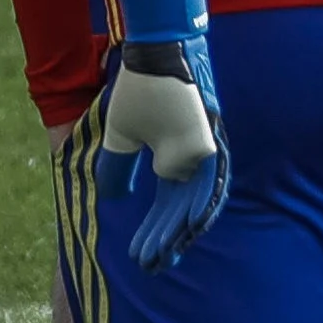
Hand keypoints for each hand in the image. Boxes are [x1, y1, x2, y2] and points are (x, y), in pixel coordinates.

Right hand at [95, 43, 228, 269]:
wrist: (154, 55)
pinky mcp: (210, 143)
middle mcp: (192, 161)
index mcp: (173, 159)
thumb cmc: (140, 91)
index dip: (153, 232)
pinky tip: (189, 229)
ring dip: (179, 231)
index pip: (167, 206)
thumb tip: (112, 199)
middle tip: (149, 266)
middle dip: (164, 240)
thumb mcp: (122, 138)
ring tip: (161, 256)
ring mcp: (205, 153)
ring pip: (196, 202)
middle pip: (182, 211)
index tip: (138, 256)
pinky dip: (201, 206)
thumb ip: (118, 167)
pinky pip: (210, 181)